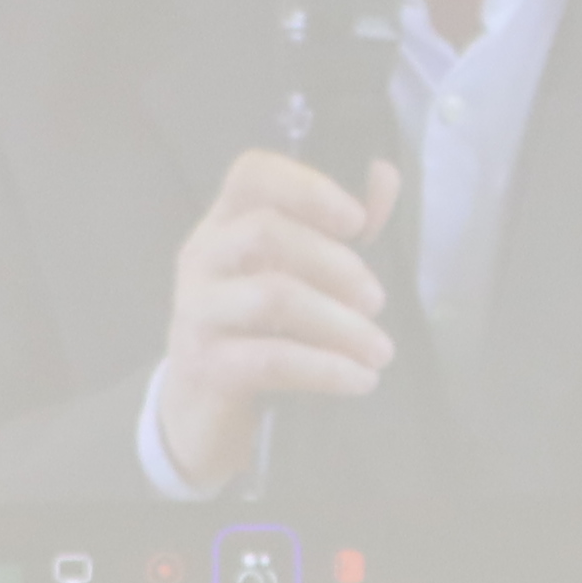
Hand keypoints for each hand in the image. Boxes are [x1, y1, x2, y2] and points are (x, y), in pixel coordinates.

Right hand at [150, 148, 399, 493]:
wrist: (203, 408)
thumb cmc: (259, 329)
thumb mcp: (297, 274)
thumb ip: (341, 226)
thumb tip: (384, 176)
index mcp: (226, 222)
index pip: (252, 174)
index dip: (308, 187)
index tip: (358, 220)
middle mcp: (203, 256)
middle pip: (265, 231)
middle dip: (334, 262)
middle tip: (377, 300)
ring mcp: (197, 310)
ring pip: (272, 295)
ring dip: (339, 323)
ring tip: (380, 350)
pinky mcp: (205, 364)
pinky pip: (272, 358)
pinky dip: (325, 369)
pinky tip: (360, 380)